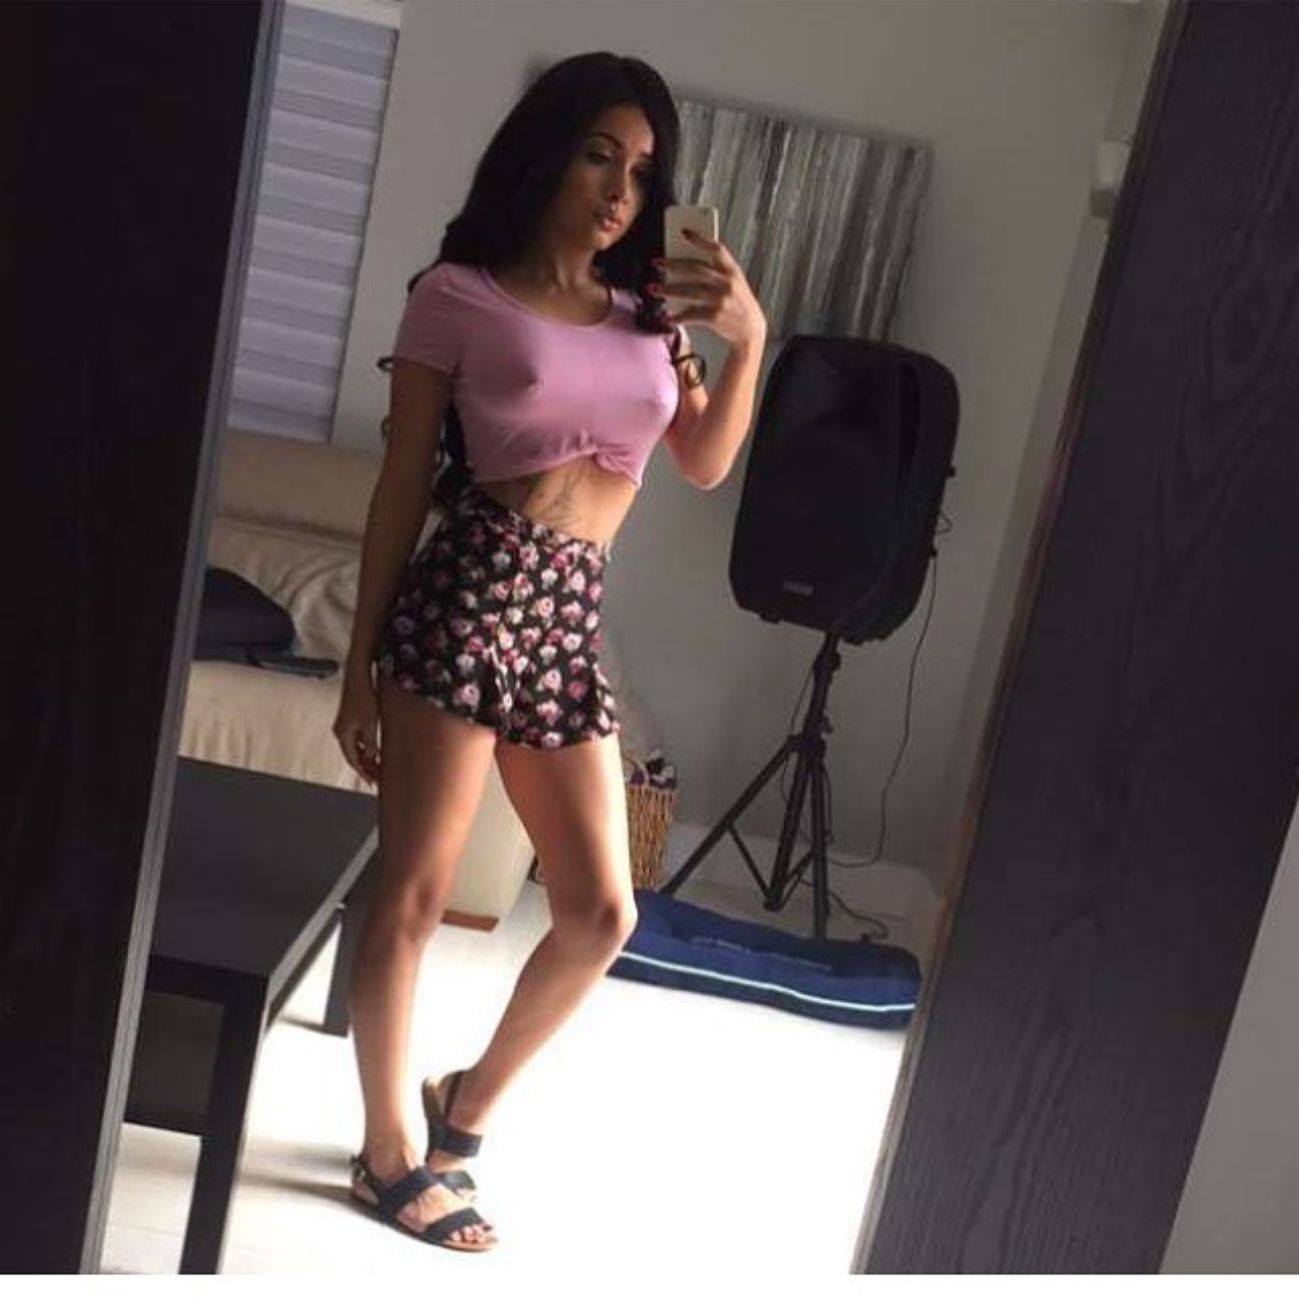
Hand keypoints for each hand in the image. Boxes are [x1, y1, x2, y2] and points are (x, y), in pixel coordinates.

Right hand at [333, 668, 380, 785]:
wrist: (358, 675)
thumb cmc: (364, 695)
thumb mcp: (370, 721)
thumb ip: (371, 742)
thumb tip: (370, 758)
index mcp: (343, 733)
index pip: (352, 760)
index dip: (363, 772)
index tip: (372, 782)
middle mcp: (341, 731)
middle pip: (353, 755)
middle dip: (365, 768)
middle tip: (377, 778)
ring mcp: (345, 725)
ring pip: (355, 748)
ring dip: (366, 758)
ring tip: (379, 767)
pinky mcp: (350, 718)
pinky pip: (357, 739)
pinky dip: (366, 747)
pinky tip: (376, 751)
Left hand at [651, 229, 766, 350]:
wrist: (751, 330)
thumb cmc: (737, 303)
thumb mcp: (734, 283)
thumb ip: (717, 272)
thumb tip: (682, 265)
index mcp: (732, 270)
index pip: (716, 249)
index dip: (700, 239)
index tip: (684, 232)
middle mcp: (728, 282)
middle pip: (696, 268)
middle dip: (673, 264)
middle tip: (656, 263)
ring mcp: (722, 299)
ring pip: (689, 291)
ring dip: (668, 290)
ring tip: (652, 289)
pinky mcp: (716, 317)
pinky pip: (692, 314)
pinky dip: (679, 317)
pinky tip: (669, 318)